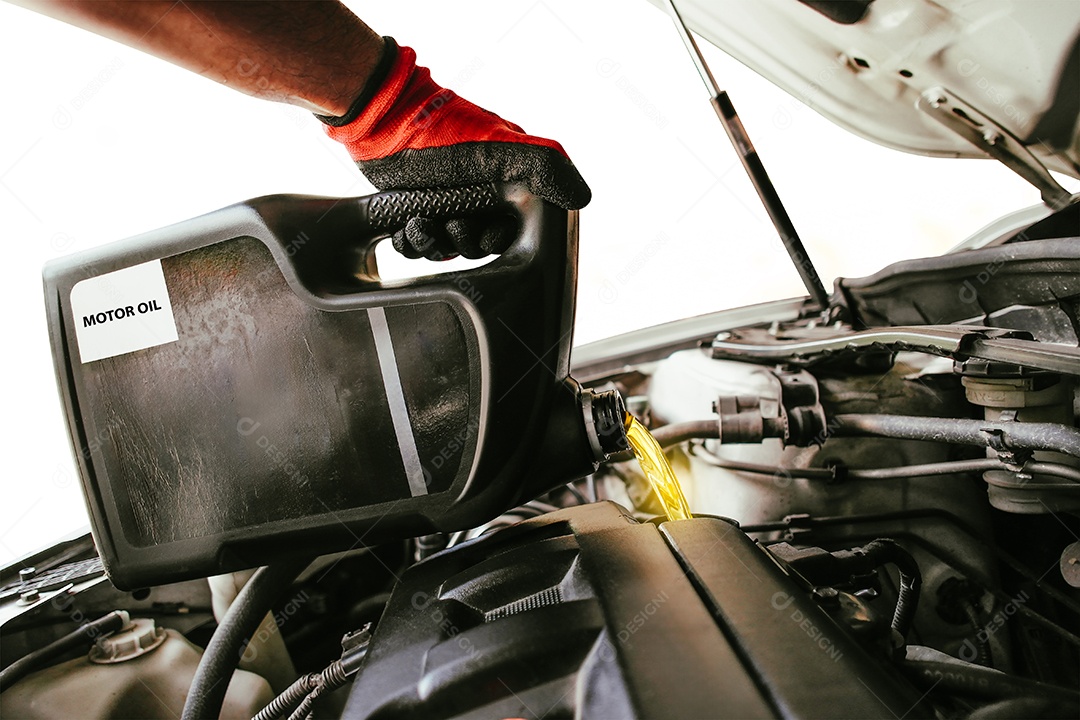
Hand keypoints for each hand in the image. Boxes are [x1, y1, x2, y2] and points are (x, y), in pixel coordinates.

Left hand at [321, 38, 590, 259]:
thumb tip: (582, 198)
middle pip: (477, 245)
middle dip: (464, 243)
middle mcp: (475, 197)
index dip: (500, 242)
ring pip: (444, 248)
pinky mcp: (412, 209)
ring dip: (433, 245)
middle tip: (452, 225)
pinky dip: (410, 242)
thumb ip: (546, 168)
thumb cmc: (445, 131)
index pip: (512, 232)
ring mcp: (443, 203)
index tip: (486, 235)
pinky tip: (406, 229)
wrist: (384, 119)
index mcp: (503, 185)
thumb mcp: (503, 147)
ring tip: (422, 225)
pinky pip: (415, 243)